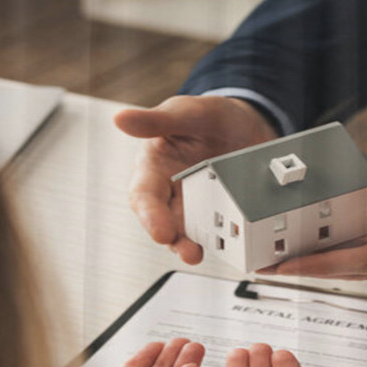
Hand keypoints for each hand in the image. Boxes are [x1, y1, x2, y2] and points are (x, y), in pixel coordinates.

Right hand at [114, 95, 277, 263]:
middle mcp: (171, 192)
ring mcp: (196, 205)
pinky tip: (235, 247)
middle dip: (175, 240)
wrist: (245, 123)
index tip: (160, 232)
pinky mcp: (219, 212)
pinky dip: (225, 241)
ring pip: (190, 233)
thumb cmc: (207, 117)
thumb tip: (121, 118)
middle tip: (188, 251)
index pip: (144, 196)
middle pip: (166, 223)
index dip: (150, 216)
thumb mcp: (186, 112)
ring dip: (196, 246)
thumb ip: (156, 120)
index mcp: (155, 167)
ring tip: (205, 254)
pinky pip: (219, 232)